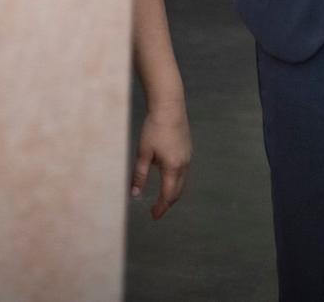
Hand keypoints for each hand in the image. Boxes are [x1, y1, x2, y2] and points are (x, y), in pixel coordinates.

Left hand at [131, 101, 192, 218]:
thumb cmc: (154, 128)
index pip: (168, 195)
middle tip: (157, 210)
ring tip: (162, 197)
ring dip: (173, 192)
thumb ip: (140, 175)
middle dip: (168, 202)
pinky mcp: (188, 149)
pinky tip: (168, 177)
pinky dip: (176, 180)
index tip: (153, 216)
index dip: (161, 207)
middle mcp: (184, 164)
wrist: (169, 106)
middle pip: (177, 191)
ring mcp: (188, 156)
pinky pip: (184, 171)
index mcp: (173, 167)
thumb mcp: (143, 153)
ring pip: (182, 181)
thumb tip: (135, 194)